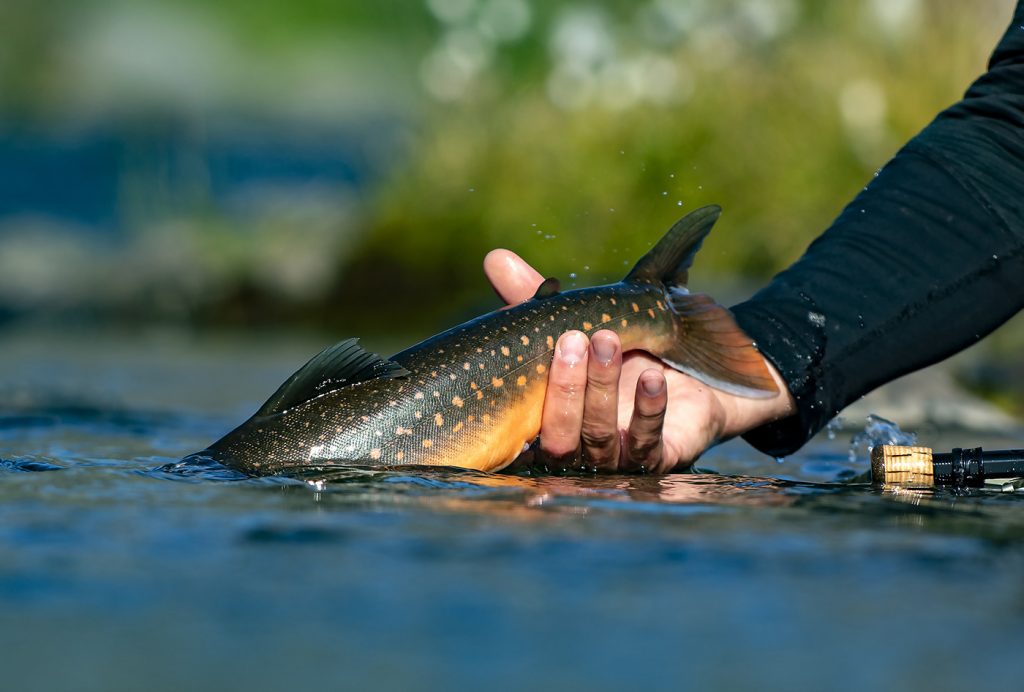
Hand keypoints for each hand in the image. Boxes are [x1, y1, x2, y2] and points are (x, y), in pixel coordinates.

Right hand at [484, 249, 794, 472]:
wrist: (693, 375)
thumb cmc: (624, 351)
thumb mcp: (579, 321)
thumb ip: (534, 298)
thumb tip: (494, 257)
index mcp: (546, 423)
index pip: (521, 421)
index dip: (518, 393)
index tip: (527, 345)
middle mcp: (577, 450)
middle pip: (558, 436)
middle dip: (564, 387)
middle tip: (572, 338)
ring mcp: (617, 459)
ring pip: (599, 437)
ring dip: (601, 387)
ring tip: (608, 340)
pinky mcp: (659, 460)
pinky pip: (648, 441)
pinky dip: (648, 409)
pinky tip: (652, 376)